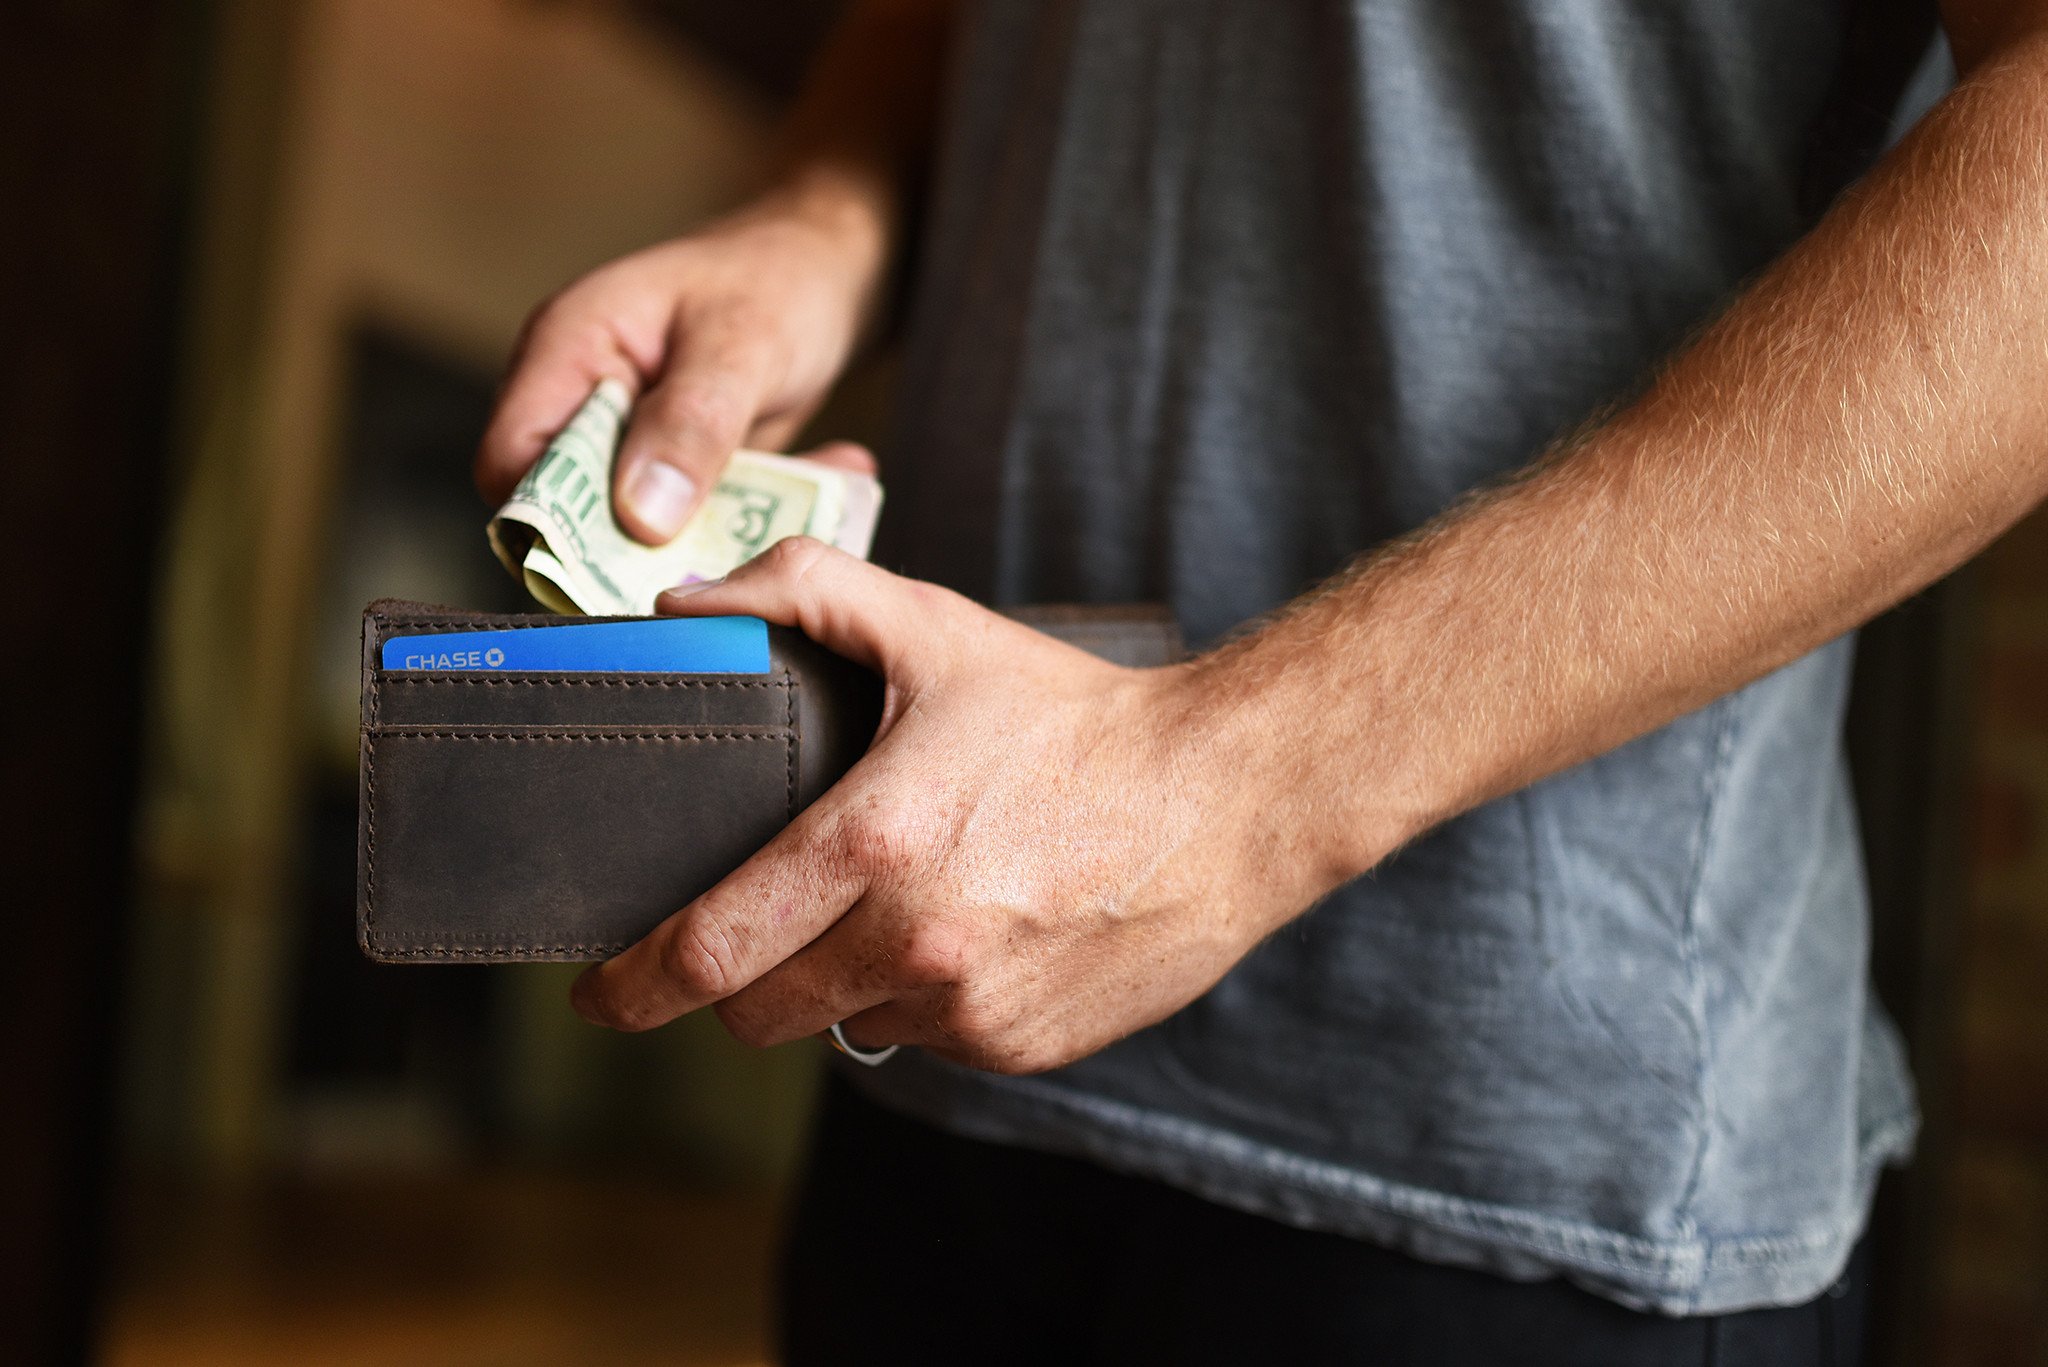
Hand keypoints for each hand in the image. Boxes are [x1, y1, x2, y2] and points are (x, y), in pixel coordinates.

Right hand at [474, 190, 885, 542]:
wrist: (829, 271)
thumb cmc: (777, 280)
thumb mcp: (742, 346)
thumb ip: (690, 426)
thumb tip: (638, 516)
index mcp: (567, 349)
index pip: (510, 463)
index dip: (550, 521)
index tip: (627, 559)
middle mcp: (581, 400)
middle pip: (562, 511)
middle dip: (631, 550)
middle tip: (714, 561)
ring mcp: (625, 440)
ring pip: (625, 531)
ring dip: (693, 547)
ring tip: (769, 526)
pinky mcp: (669, 470)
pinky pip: (680, 525)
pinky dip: (727, 532)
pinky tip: (788, 511)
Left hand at [566, 540, 1338, 1072]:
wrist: (1226, 798)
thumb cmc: (1074, 716)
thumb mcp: (937, 631)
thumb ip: (804, 594)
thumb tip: (689, 604)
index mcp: (874, 844)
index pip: (707, 951)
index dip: (630, 986)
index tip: (595, 996)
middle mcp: (913, 944)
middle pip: (756, 1014)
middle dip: (730, 983)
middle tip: (746, 932)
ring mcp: (967, 1008)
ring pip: (842, 1026)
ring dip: (836, 983)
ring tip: (893, 906)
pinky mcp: (1015, 1047)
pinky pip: (922, 1041)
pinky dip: (916, 999)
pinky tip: (963, 932)